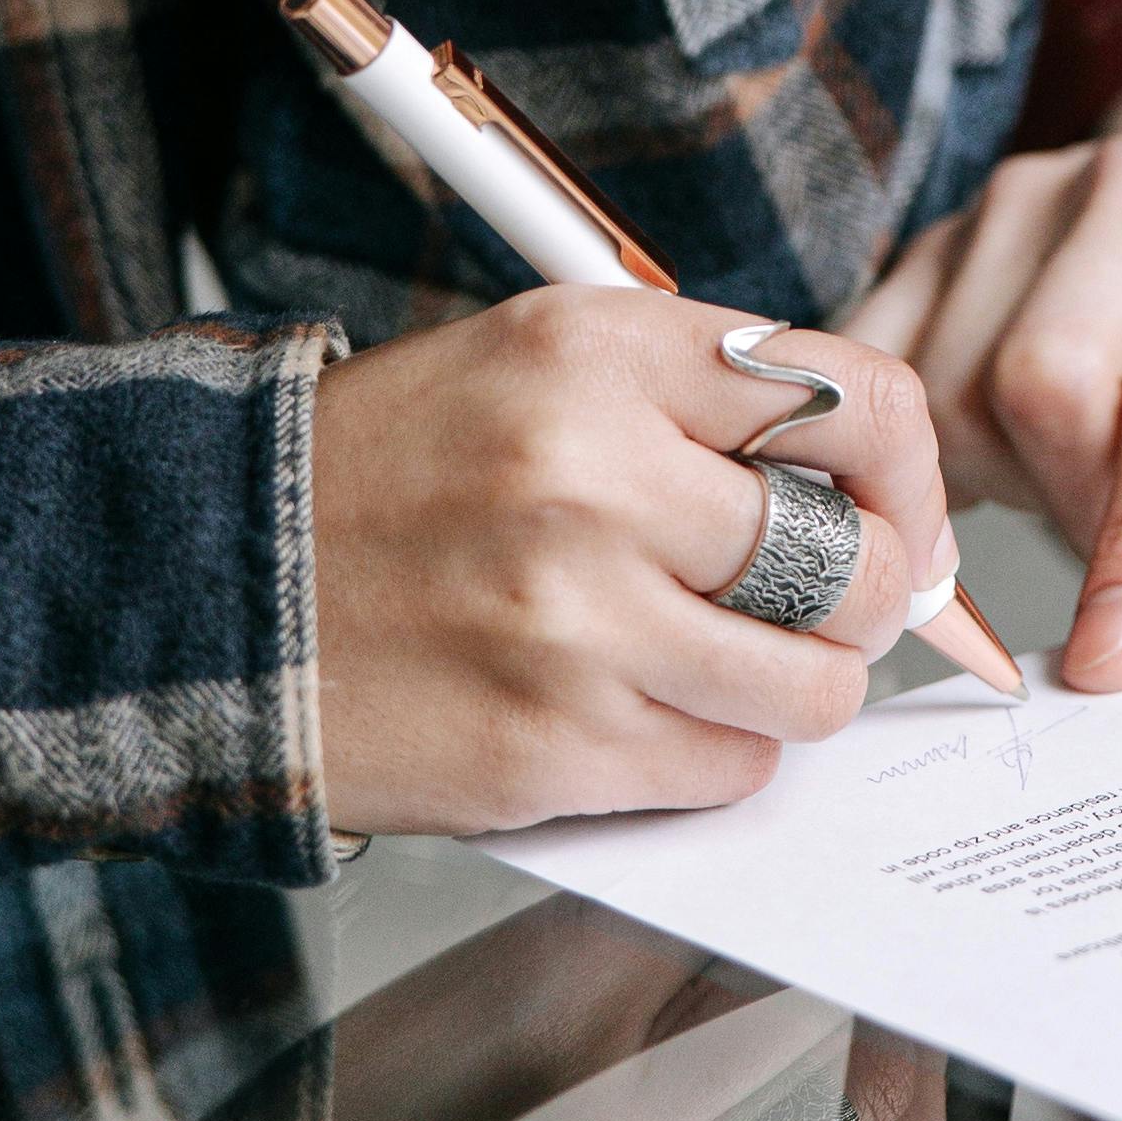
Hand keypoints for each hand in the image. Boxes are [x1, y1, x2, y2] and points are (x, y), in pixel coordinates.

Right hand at [310, 289, 956, 835]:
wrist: (213, 581)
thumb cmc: (393, 475)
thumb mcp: (543, 367)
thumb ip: (704, 406)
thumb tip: (872, 494)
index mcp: (603, 354)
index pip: (859, 402)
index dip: (909, 479)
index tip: (897, 517)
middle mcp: (596, 476)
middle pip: (856, 563)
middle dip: (865, 599)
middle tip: (819, 604)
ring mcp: (575, 620)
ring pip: (814, 688)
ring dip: (794, 688)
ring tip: (722, 658)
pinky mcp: (552, 744)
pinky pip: (729, 767)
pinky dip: (711, 750)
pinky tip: (638, 705)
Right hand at [853, 21, 1121, 691]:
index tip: (1115, 658)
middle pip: (1050, 385)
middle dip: (1087, 519)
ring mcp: (1038, 187)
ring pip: (956, 383)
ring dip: (1014, 490)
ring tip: (1105, 510)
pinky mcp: (961, 223)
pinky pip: (889, 362)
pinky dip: (922, 454)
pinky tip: (997, 488)